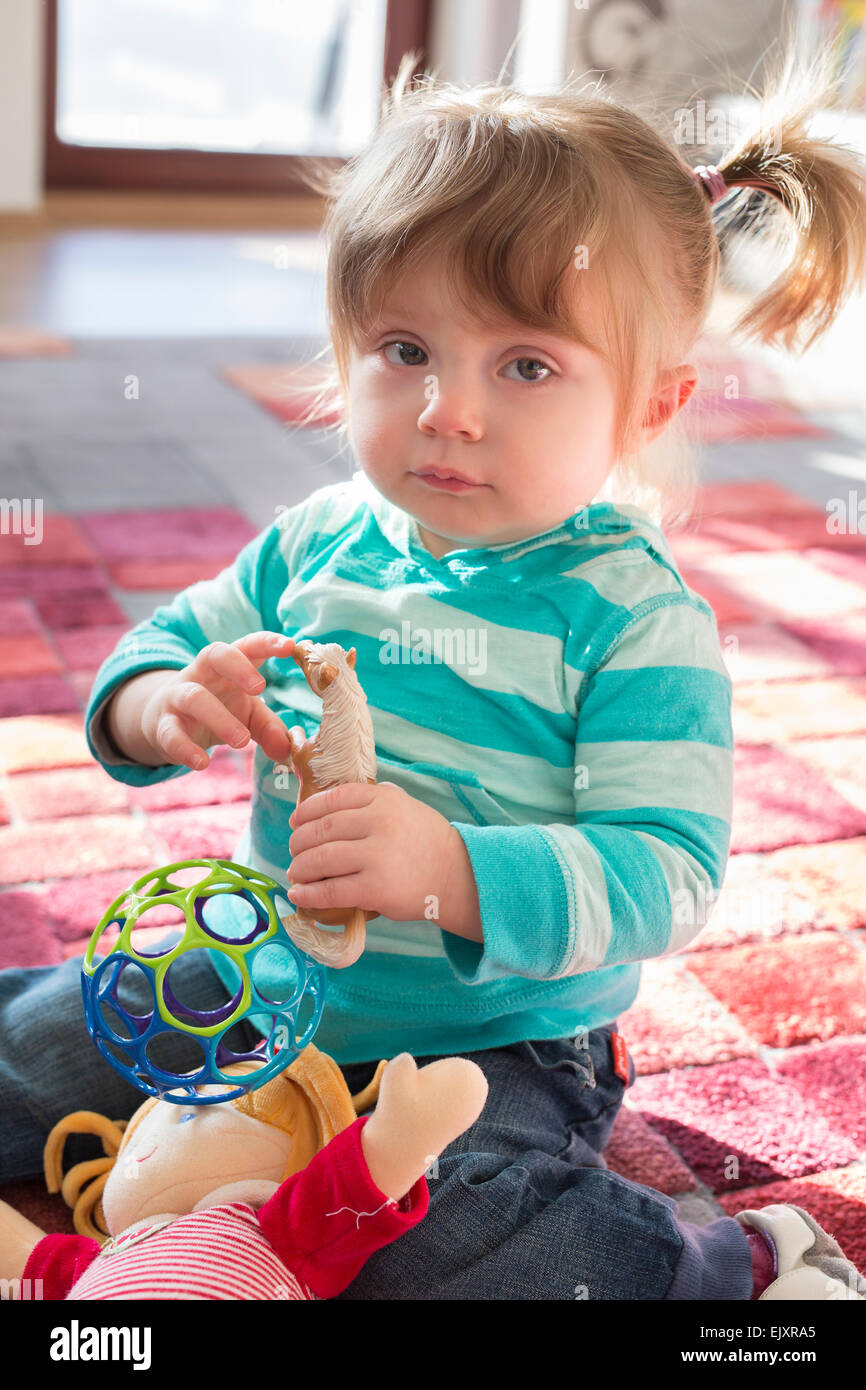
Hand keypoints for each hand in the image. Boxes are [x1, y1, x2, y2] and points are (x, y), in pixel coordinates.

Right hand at [140, 631, 297, 770]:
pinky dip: (185, 749)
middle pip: (214, 654)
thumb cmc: (217, 708)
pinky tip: (202, 763)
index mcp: (227, 666)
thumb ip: (269, 728)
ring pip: (194, 697)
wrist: (165, 722)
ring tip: (242, 741)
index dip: (266, 642)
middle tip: (260, 687)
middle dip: (237, 666)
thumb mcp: (248, 714)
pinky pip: (170, 733)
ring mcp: (179, 697)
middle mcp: (201, 674)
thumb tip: (286, 750)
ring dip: (219, 718)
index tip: (289, 646)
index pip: (246, 645)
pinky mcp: (163, 725)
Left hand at [287, 782, 478, 932]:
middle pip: (321, 829)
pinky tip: (299, 894)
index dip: (306, 810)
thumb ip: (374, 800)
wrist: (457, 876)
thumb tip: (331, 802)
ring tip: (296, 872)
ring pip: (320, 858)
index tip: (296, 821)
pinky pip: (330, 890)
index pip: (333, 798)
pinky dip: (308, 893)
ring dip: (300, 867)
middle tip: (294, 851)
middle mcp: (379, 822)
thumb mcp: (406, 806)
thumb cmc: (428, 842)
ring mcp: (377, 856)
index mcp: (384, 799)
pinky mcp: (376, 888)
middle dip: (299, 842)